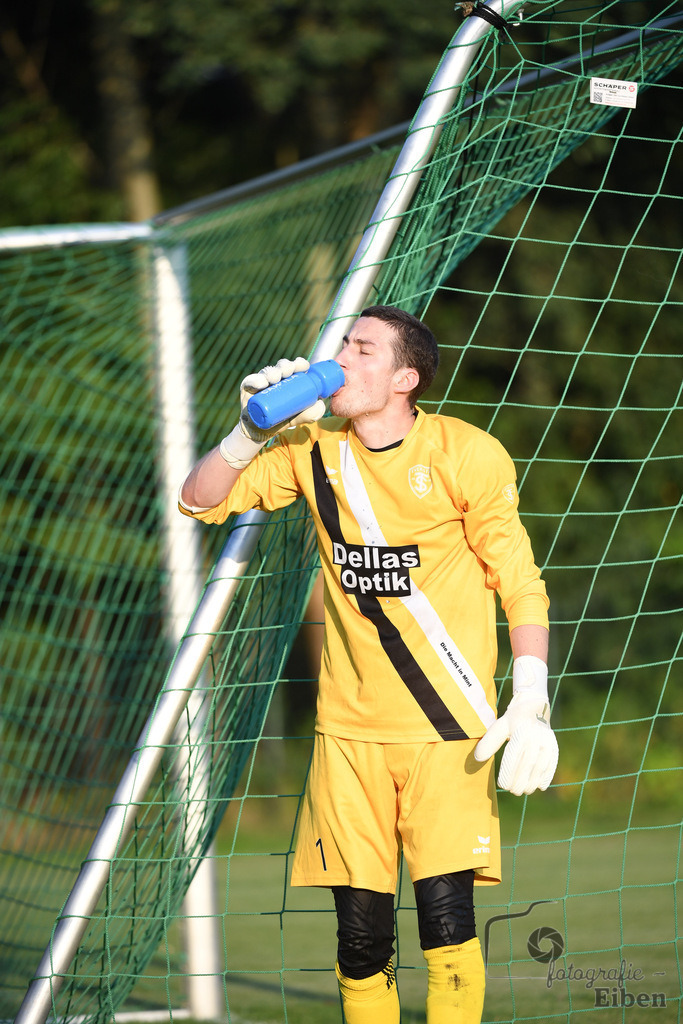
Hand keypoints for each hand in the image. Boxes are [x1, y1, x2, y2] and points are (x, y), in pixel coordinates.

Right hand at [220, 357, 325, 468]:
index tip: (305, 367)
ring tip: (275, 378)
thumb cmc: (280, 420)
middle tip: (290, 371)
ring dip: (272, 372)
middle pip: (281, 367)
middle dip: (286, 366)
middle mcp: (274, 379)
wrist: (261, 431)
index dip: (299, 364)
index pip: (294, 368)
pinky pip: (250, 381)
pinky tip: (261, 382)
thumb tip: (321, 404)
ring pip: (267, 372)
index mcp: (287, 381)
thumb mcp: (297, 417)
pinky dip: (256, 380)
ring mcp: (260, 382)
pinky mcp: (247, 388)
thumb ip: (310, 414)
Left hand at [473, 656, 557, 795]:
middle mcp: (535, 736)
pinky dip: (546, 777)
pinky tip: (540, 787)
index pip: (514, 756)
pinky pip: (552, 764)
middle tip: (512, 791)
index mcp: (520, 730)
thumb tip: (477, 758)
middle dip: (520, 780)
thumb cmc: (513, 719)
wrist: (535, 707)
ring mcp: (547, 741)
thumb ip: (489, 741)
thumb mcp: (499, 726)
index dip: (508, 772)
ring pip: (540, 766)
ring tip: (523, 791)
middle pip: (528, 763)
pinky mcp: (554, 746)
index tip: (502, 784)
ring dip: (532, 782)